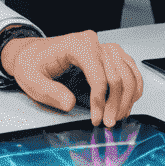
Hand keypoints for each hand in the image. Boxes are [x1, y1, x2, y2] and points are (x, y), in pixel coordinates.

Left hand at [0, 30, 143, 127]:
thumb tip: (70, 104)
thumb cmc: (32, 63)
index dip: (99, 101)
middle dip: (115, 103)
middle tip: (108, 122)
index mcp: (76, 45)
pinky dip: (133, 86)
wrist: (32, 53)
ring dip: (127, 97)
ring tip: (118, 116)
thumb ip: (50, 92)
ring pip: (128, 72)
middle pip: (117, 75)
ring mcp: (103, 47)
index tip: (96, 119)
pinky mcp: (108, 54)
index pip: (98, 75)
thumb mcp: (31, 79)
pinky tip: (127, 101)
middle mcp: (93, 42)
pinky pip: (129, 68)